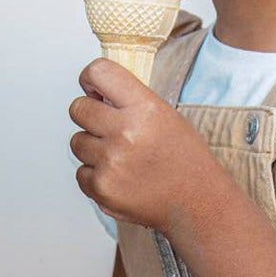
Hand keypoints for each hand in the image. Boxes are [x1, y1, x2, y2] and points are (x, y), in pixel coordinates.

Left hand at [68, 58, 225, 231]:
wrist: (198, 203)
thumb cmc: (186, 160)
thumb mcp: (167, 116)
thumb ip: (131, 100)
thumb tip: (95, 93)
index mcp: (145, 108)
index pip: (99, 72)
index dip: (90, 79)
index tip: (93, 88)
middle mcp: (125, 133)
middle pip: (77, 109)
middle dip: (89, 115)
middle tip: (108, 127)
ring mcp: (111, 162)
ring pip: (77, 142)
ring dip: (93, 148)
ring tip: (121, 157)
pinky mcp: (102, 189)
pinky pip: (81, 173)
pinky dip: (96, 176)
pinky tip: (120, 177)